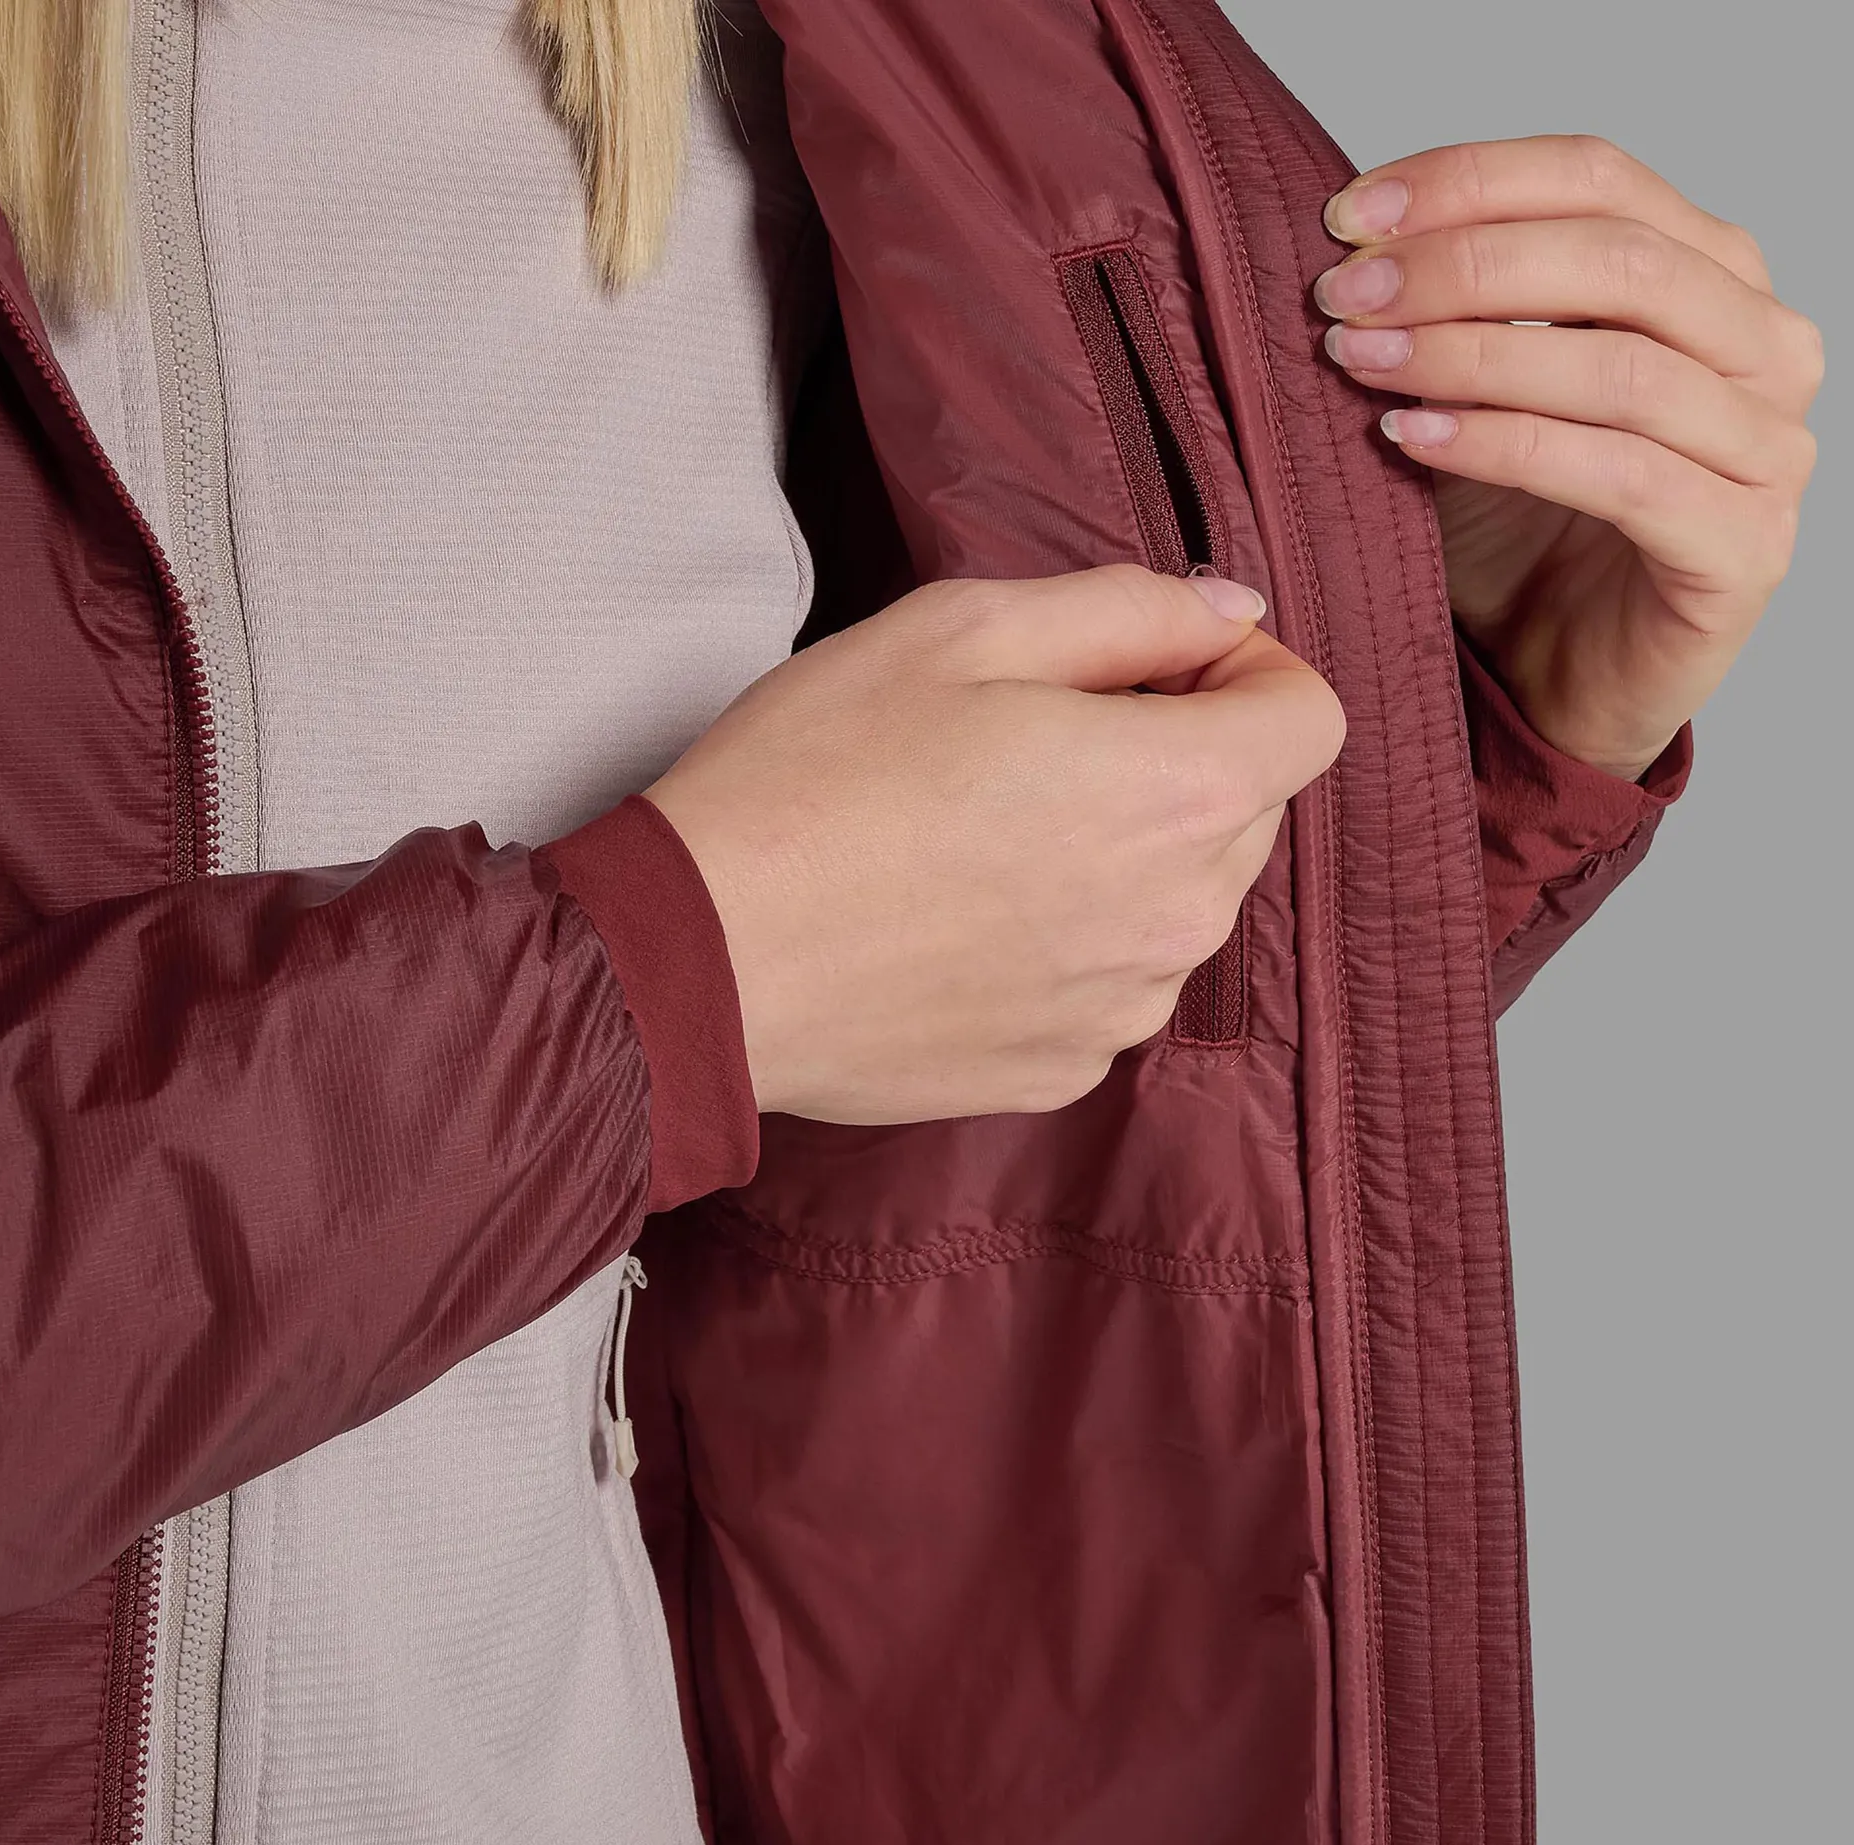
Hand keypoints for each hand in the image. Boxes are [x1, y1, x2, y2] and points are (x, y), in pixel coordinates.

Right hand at [646, 568, 1344, 1122]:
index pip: (1310, 719)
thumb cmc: (812, 778)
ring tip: (983, 832)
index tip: (1152, 667)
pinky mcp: (1064, 1067)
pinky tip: (962, 915)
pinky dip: (1070, 938)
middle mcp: (1179, 917)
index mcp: (1175, 792)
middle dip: (1175, 756)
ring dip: (1122, 851)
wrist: (704, 961)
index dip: (1242, 672)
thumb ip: (1128, 608)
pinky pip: (1112, 978)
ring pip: (1180, 899)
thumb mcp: (961, 630)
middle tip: (1033, 738)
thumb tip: (1230, 616)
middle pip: (1246, 810)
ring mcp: (1124, 1008)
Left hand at [1315, 135, 1822, 779]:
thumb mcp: (1475, 398)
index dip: (1471, 181)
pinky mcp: (1741, 551)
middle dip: (1461, 266)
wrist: (1552, 682)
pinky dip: (1506, 448)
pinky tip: (1412, 438)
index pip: (1601, 180)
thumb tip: (1350, 245)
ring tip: (1360, 359)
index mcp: (1713, 281)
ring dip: (1471, 354)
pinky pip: (1623, 476)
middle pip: (1620, 260)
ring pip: (1621, 367)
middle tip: (1344, 293)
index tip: (1349, 210)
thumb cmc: (1516, 537)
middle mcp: (1764, 351)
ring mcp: (1768, 453)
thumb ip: (1452, 313)